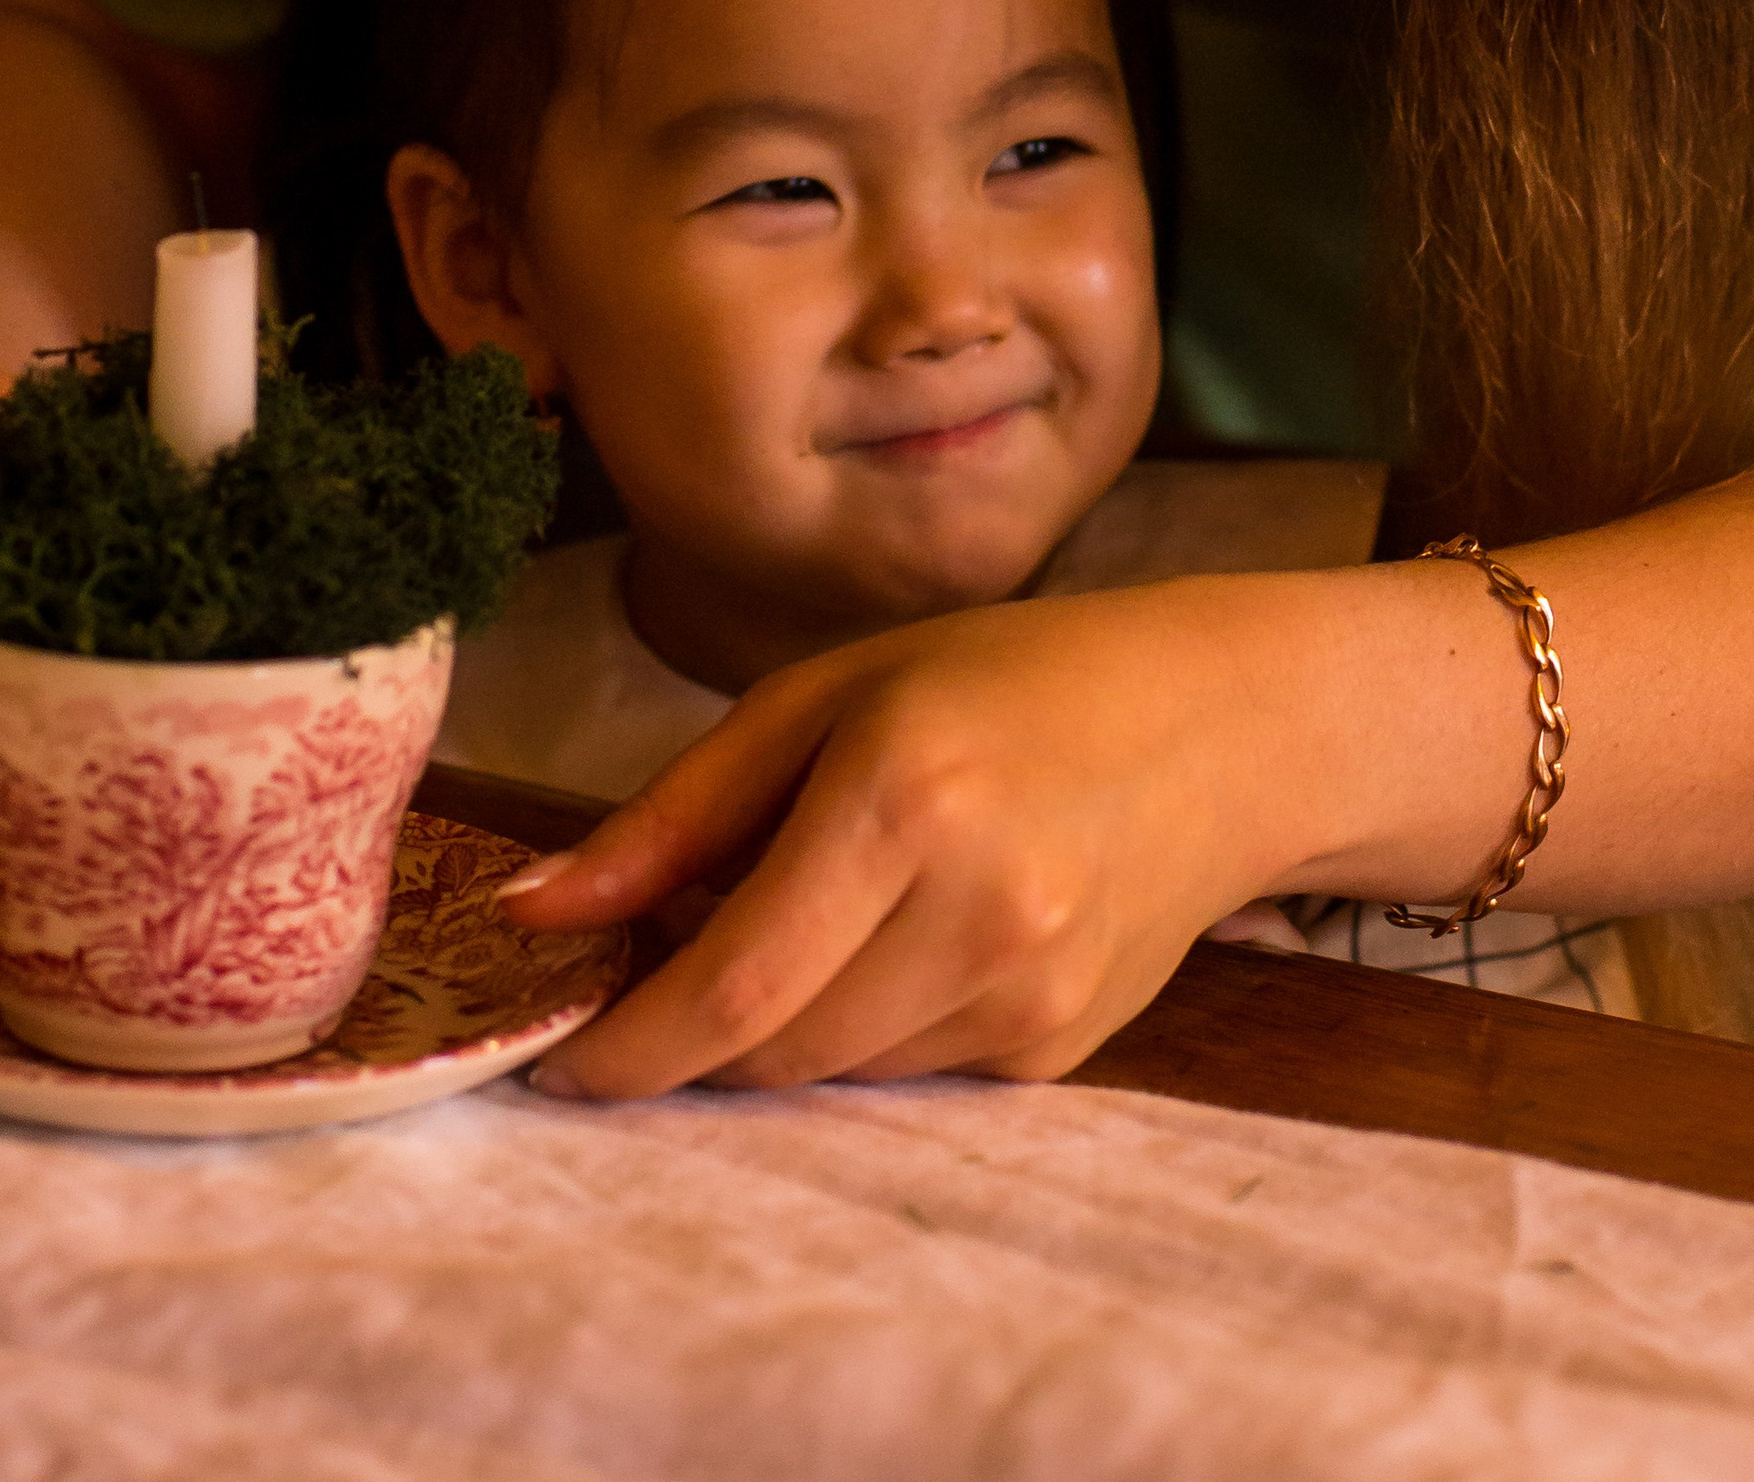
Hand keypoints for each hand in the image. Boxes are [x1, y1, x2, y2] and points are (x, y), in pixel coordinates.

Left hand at [500, 577, 1336, 1098]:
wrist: (1221, 727)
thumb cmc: (1005, 680)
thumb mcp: (824, 695)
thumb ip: (675, 813)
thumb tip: (533, 913)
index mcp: (903, 799)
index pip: (730, 986)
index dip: (626, 1046)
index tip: (551, 1059)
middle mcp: (976, 910)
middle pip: (772, 1048)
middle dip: (694, 1030)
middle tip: (670, 954)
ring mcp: (1028, 992)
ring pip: (835, 1072)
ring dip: (784, 1025)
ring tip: (817, 916)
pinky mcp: (1061, 1047)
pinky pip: (912, 1073)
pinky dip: (871, 1026)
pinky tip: (912, 935)